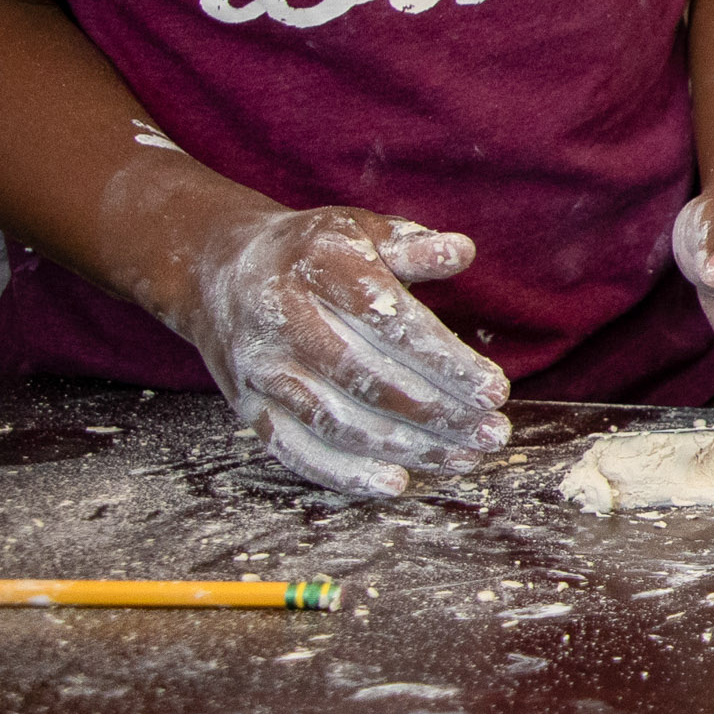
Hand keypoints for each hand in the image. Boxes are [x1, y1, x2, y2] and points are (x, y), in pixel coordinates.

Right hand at [176, 207, 511, 500]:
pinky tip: (395, 483)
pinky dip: (344, 474)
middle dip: (439, 414)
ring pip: (339, 422)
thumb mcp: (360, 230)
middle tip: (493, 433)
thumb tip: (462, 251)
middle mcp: (285, 322)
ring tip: (463, 459)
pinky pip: (295, 450)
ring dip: (406, 448)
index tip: (496, 390)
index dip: (446, 362)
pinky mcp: (248, 408)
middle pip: (370, 381)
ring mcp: (262, 370)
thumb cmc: (312, 252)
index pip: (392, 324)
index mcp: (321, 270)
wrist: (217, 272)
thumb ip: (411, 245)